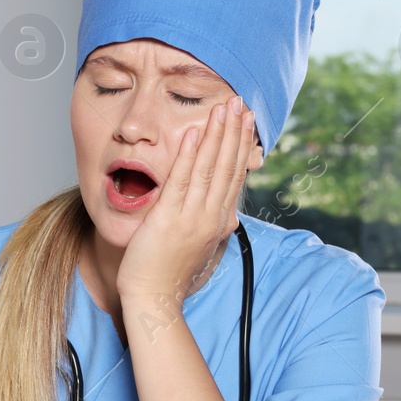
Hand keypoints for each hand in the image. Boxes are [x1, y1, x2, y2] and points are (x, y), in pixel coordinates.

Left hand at [115, 95, 260, 304]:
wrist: (154, 298)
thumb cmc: (169, 273)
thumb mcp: (199, 245)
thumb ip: (211, 225)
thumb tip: (227, 216)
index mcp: (219, 221)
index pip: (235, 176)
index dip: (241, 146)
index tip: (245, 121)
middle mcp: (211, 217)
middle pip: (228, 166)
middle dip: (234, 132)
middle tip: (240, 103)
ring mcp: (192, 217)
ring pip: (210, 169)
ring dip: (216, 135)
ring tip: (222, 108)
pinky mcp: (170, 219)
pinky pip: (182, 181)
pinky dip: (189, 156)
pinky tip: (194, 134)